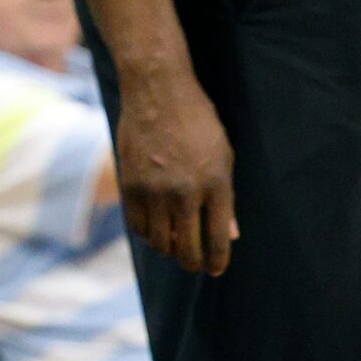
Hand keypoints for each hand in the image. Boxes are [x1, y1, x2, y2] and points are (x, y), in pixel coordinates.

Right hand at [116, 68, 236, 276]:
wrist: (156, 91)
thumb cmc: (197, 121)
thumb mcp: (223, 156)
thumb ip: (226, 198)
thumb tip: (230, 234)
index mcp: (215, 185)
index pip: (217, 240)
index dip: (218, 262)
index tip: (216, 269)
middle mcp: (185, 192)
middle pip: (186, 249)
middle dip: (193, 263)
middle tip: (194, 262)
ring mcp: (154, 189)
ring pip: (160, 242)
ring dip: (168, 248)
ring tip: (174, 242)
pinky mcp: (130, 183)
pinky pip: (136, 225)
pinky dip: (146, 233)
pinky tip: (154, 227)